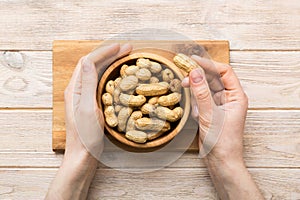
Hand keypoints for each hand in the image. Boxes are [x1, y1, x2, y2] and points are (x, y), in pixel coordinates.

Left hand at [46, 43, 131, 199]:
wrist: (83, 156)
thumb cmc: (85, 136)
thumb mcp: (87, 109)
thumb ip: (86, 84)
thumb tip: (87, 60)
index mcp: (74, 89)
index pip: (88, 62)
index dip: (104, 52)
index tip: (120, 47)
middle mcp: (78, 90)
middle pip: (93, 66)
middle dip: (110, 55)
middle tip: (128, 49)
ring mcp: (85, 97)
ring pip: (98, 74)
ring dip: (111, 63)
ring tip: (126, 58)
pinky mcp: (91, 104)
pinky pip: (102, 84)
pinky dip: (112, 76)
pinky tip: (121, 76)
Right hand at [182, 56, 262, 199]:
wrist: (221, 161)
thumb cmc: (222, 141)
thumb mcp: (210, 115)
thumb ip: (202, 93)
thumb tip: (194, 72)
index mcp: (236, 96)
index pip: (224, 72)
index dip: (209, 64)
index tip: (193, 60)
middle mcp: (229, 99)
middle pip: (214, 78)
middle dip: (199, 74)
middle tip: (184, 70)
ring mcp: (219, 106)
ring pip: (206, 88)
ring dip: (195, 86)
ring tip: (183, 84)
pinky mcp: (210, 113)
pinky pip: (202, 99)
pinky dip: (194, 97)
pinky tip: (189, 100)